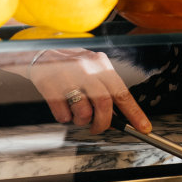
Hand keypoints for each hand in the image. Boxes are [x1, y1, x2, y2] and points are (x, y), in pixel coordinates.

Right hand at [26, 48, 152, 134]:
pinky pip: (63, 114)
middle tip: (99, 128)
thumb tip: (120, 115)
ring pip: (84, 111)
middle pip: (104, 103)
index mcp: (100, 63)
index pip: (122, 92)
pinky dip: (65, 118)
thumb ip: (105, 86)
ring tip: (77, 116)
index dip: (134, 113)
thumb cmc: (69, 64)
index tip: (143, 128)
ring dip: (82, 121)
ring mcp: (67, 77)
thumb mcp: (92, 67)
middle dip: (104, 122)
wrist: (38, 53)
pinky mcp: (50, 87)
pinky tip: (64, 109)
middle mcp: (86, 69)